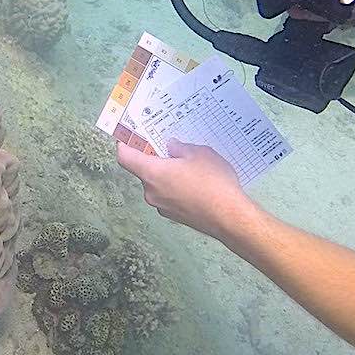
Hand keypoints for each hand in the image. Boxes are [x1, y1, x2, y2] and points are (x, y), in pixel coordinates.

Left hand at [116, 140, 251, 238]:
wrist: (230, 217)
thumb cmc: (213, 183)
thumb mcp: (199, 153)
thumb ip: (180, 147)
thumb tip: (171, 146)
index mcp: (152, 173)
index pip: (125, 157)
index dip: (124, 145)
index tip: (129, 137)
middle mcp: (151, 192)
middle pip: (143, 171)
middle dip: (156, 160)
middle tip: (172, 149)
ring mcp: (162, 207)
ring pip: (158, 185)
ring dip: (168, 175)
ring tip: (191, 167)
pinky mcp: (174, 216)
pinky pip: (169, 197)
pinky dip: (177, 189)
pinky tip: (197, 184)